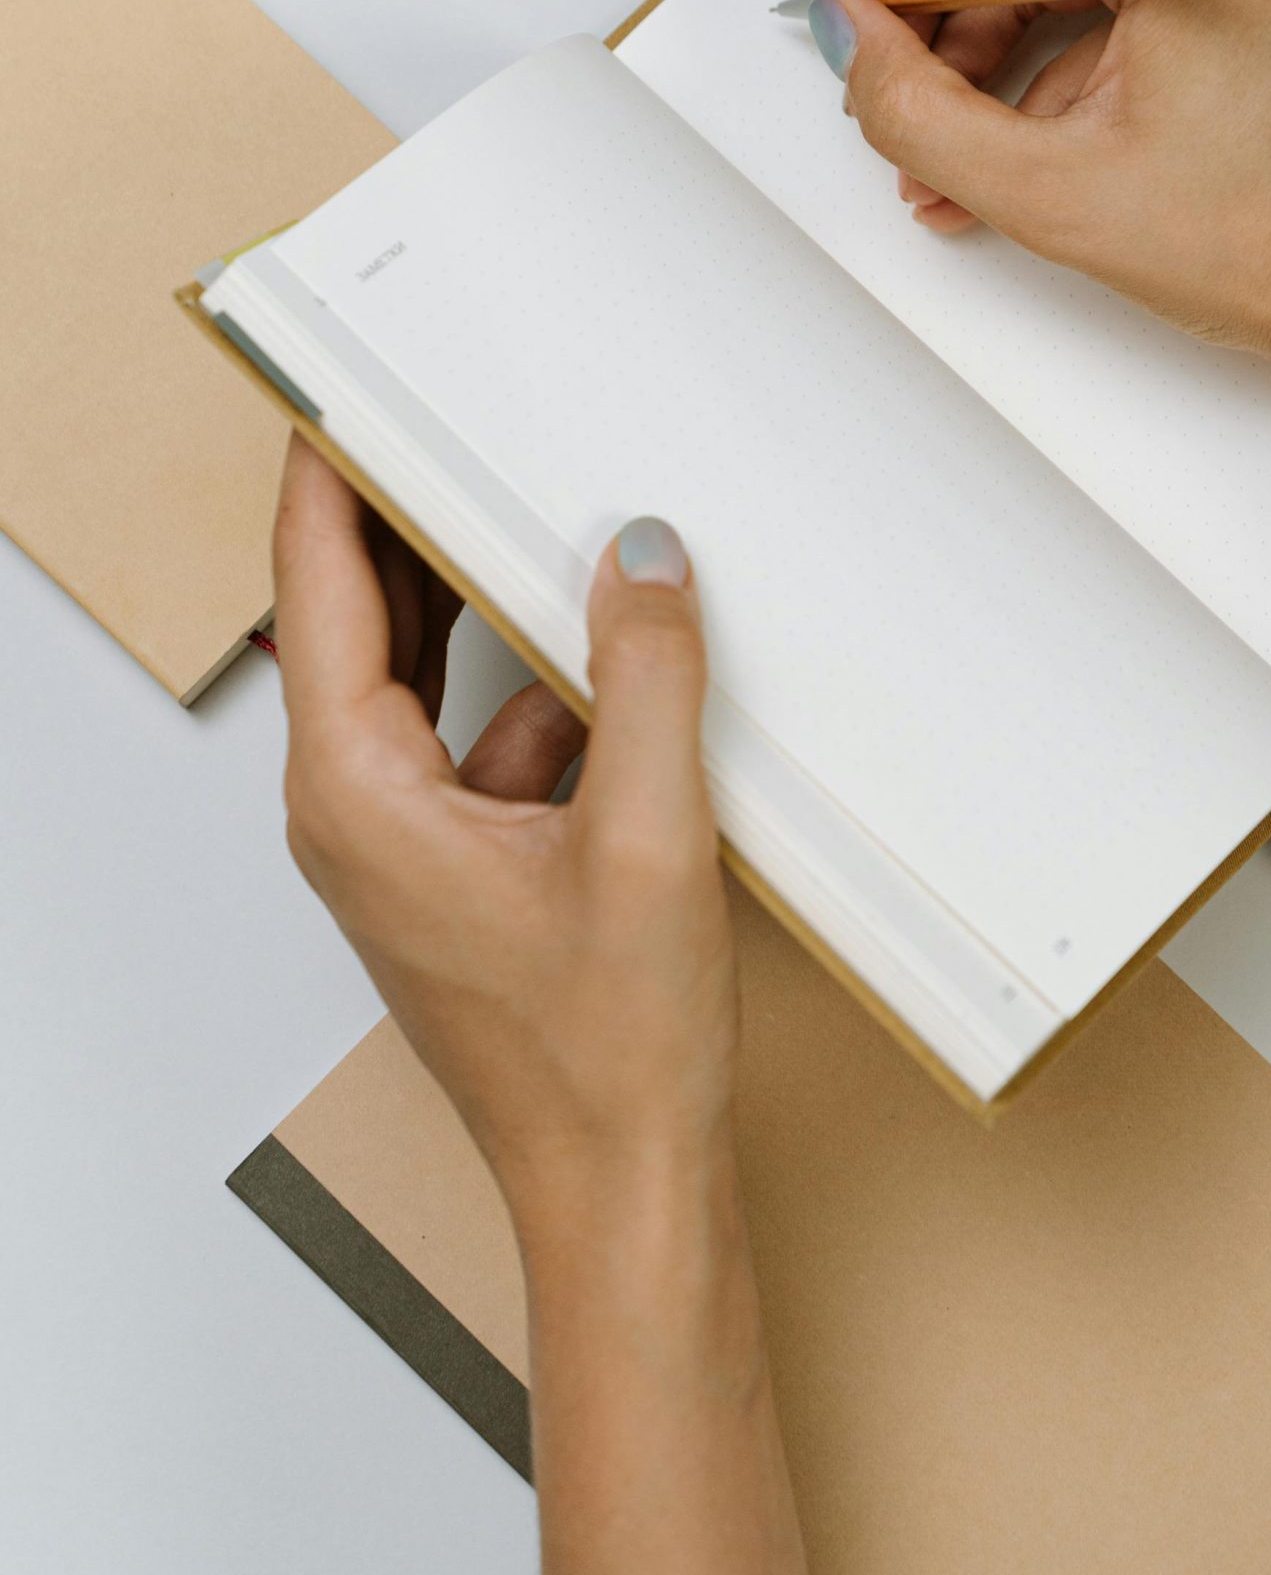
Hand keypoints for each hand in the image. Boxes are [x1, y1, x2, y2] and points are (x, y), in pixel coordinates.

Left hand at [271, 437, 732, 1222]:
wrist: (626, 1186)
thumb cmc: (605, 1052)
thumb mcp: (648, 837)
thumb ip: (648, 677)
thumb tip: (641, 557)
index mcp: (358, 792)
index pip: (318, 586)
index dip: (327, 476)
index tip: (341, 388)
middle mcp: (356, 809)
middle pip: (361, 619)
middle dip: (408, 517)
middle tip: (449, 412)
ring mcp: (404, 840)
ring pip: (429, 679)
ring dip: (488, 608)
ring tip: (547, 517)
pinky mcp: (458, 864)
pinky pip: (484, 740)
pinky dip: (544, 700)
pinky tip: (621, 671)